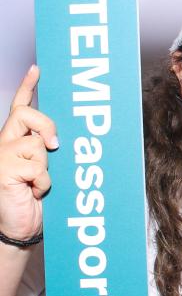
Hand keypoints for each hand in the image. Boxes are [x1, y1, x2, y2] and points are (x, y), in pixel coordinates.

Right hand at [0, 66, 58, 241]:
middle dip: (47, 126)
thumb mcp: (48, 168)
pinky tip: (33, 192)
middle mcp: (5, 143)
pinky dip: (43, 182)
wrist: (21, 226)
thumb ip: (50, 148)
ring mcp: (2, 156)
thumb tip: (61, 137)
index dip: (28, 86)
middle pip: (28, 114)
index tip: (38, 69)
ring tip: (37, 183)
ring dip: (46, 166)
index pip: (19, 107)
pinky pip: (38, 167)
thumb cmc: (37, 198)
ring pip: (37, 143)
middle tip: (54, 147)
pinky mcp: (3, 170)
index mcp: (15, 140)